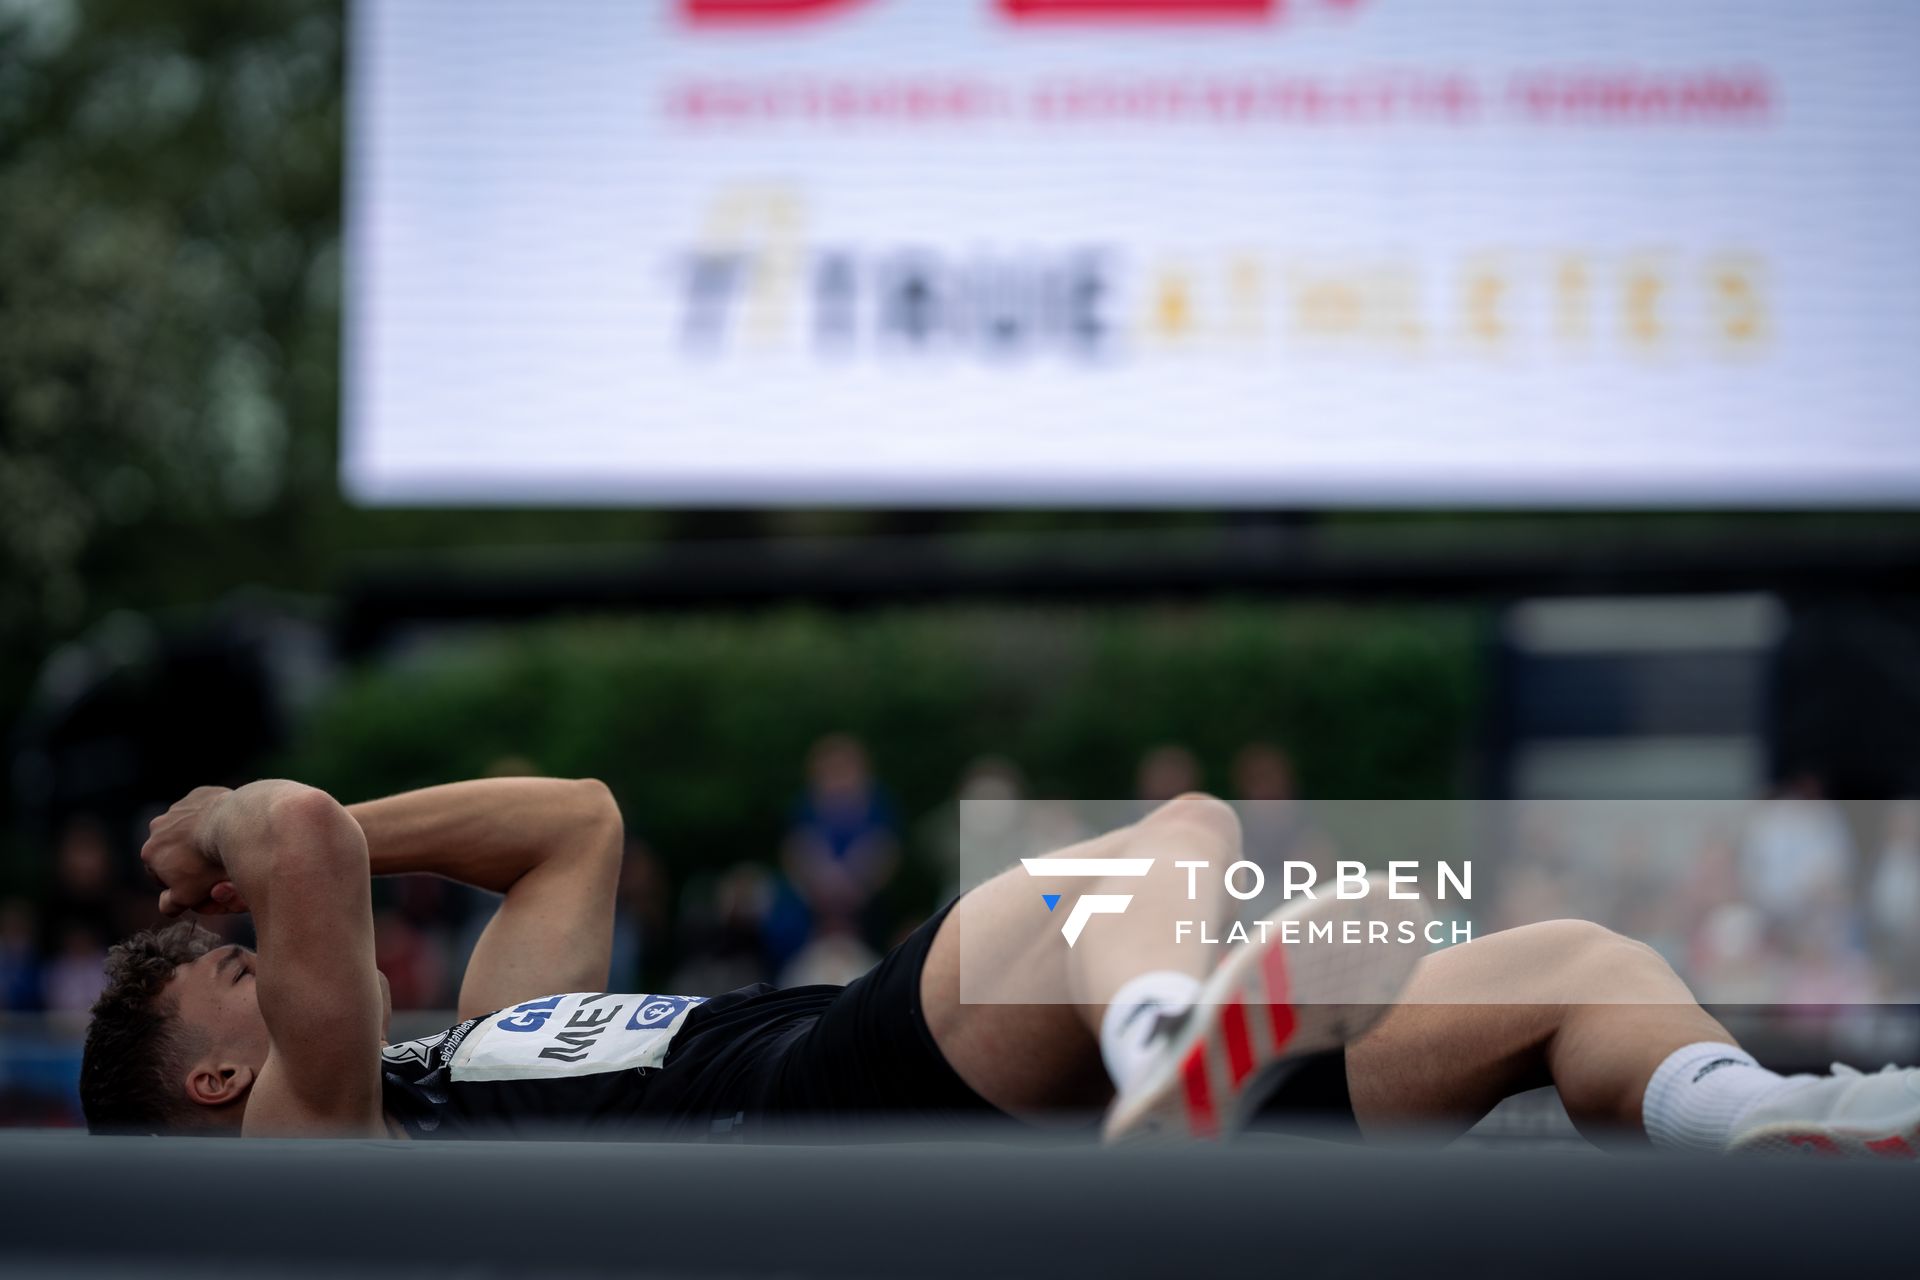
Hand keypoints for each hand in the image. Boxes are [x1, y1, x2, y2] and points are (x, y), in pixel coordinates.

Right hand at [141, 786, 244, 916]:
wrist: (232, 827)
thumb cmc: (208, 865)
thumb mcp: (187, 895)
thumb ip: (170, 904)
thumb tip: (165, 905)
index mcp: (149, 852)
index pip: (159, 871)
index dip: (178, 878)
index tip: (197, 881)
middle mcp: (157, 827)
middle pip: (170, 847)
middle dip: (184, 855)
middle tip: (209, 862)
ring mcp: (178, 808)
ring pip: (186, 826)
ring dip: (197, 834)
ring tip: (218, 844)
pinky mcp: (199, 794)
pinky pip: (204, 808)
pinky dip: (213, 816)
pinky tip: (228, 825)